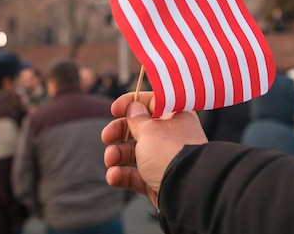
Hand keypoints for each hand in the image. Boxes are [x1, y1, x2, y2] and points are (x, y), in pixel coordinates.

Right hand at [101, 91, 207, 208]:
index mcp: (174, 117)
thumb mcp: (149, 130)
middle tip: (106, 137)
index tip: (114, 110)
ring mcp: (163, 160)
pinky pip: (135, 175)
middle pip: (138, 128)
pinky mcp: (156, 180)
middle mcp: (170, 137)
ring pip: (134, 152)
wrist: (187, 191)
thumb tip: (134, 107)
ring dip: (117, 155)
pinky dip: (122, 175)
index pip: (151, 103)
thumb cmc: (170, 153)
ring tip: (110, 160)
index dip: (131, 104)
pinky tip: (114, 176)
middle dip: (118, 132)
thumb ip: (136, 119)